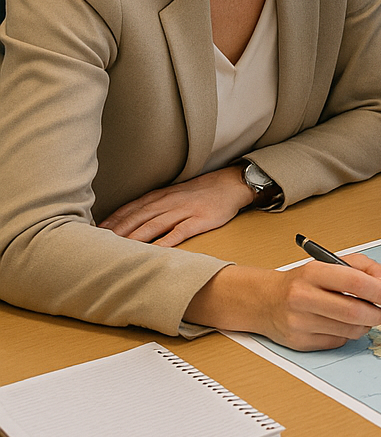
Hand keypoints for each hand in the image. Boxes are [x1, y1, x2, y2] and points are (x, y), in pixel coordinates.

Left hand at [98, 165, 253, 246]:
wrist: (231, 184)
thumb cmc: (200, 192)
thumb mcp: (174, 194)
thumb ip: (154, 206)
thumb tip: (129, 221)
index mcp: (160, 196)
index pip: (130, 208)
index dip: (112, 221)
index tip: (94, 233)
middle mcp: (168, 202)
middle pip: (137, 218)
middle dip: (117, 232)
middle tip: (98, 245)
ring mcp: (184, 211)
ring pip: (154, 225)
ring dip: (135, 237)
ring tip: (119, 250)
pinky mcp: (200, 220)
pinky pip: (180, 232)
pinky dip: (165, 242)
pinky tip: (154, 252)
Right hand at [186, 255, 380, 350]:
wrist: (265, 301)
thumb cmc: (305, 281)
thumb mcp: (331, 264)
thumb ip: (364, 268)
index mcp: (312, 272)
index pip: (355, 282)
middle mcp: (302, 297)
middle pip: (353, 311)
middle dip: (378, 313)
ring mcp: (298, 322)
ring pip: (349, 329)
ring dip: (366, 325)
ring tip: (365, 316)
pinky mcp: (298, 342)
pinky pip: (338, 341)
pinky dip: (348, 334)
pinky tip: (342, 324)